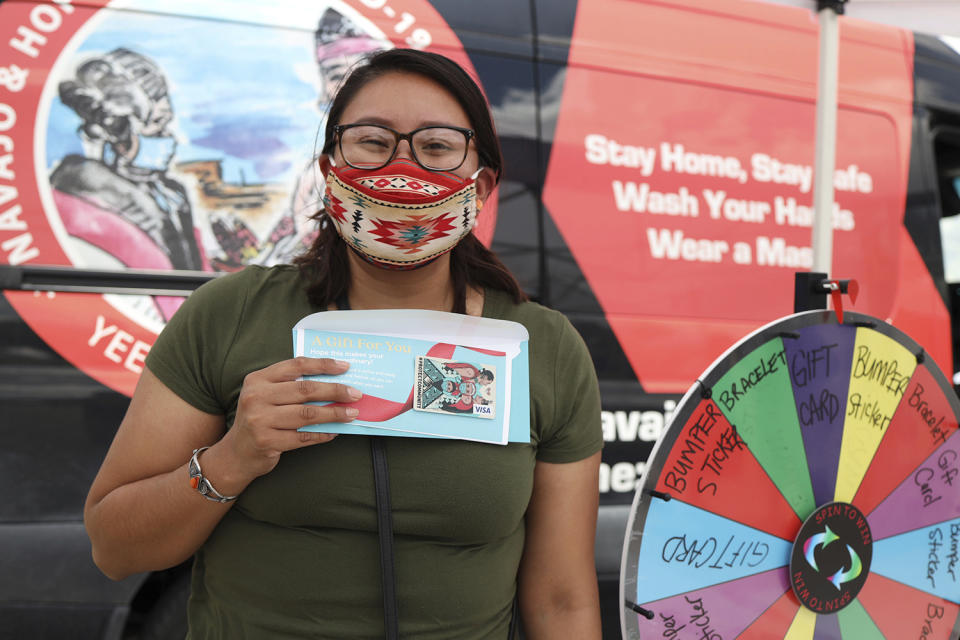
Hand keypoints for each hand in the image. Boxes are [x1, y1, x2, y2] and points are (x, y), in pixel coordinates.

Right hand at [217, 357, 360, 483]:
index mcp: (258, 379)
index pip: (296, 365)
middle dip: (335, 391)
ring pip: (307, 414)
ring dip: (334, 414)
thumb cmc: (259, 419)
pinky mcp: (267, 442)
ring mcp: (260, 420)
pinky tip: (334, 432)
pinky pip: (303, 436)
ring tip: (352, 414)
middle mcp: (256, 397)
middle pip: (305, 390)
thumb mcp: (266, 396)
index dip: (323, 365)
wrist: (236, 453)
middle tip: (356, 394)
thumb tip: (334, 382)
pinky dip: (322, 434)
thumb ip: (290, 386)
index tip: (345, 367)